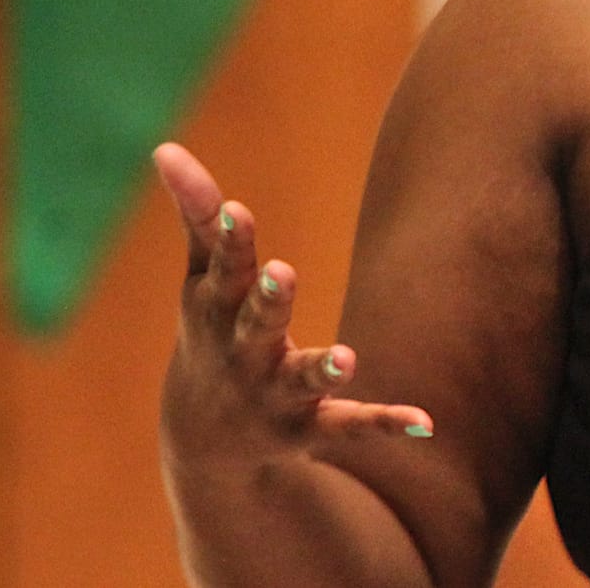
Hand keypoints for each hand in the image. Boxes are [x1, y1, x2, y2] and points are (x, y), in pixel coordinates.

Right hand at [153, 142, 434, 473]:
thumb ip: (197, 213)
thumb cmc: (209, 331)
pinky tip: (423, 420)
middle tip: (283, 273)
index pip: (223, 271)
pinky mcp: (310, 428)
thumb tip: (166, 147)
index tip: (237, 211)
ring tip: (346, 359)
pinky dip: (384, 423)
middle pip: (257, 324)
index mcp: (218, 312)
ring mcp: (275, 395)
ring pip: (302, 381)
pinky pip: (348, 427)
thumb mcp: (200, 277)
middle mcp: (243, 354)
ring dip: (322, 370)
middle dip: (269, 301)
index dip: (231, 242)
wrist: (203, 442)